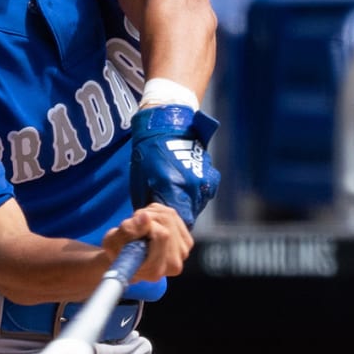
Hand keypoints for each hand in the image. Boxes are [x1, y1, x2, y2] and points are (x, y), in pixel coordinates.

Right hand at [102, 203, 192, 284]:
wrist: (127, 260)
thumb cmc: (118, 253)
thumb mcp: (112, 242)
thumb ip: (127, 231)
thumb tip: (145, 217)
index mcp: (155, 270)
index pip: (162, 235)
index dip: (146, 225)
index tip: (135, 228)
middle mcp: (173, 265)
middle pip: (167, 222)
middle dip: (149, 217)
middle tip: (136, 226)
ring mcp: (182, 253)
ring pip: (170, 216)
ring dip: (153, 214)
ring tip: (141, 227)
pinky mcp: (186, 242)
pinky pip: (173, 215)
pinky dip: (159, 214)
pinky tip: (151, 225)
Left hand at [127, 105, 220, 224]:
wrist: (168, 126)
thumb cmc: (149, 153)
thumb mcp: (142, 182)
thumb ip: (148, 205)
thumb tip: (149, 223)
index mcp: (174, 188)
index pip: (178, 222)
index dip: (170, 226)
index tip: (162, 225)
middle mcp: (193, 186)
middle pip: (189, 215)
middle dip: (178, 216)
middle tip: (166, 211)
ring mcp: (205, 181)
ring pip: (197, 206)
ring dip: (187, 205)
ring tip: (174, 195)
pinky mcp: (211, 177)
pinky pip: (203, 194)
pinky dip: (194, 195)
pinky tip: (183, 185)